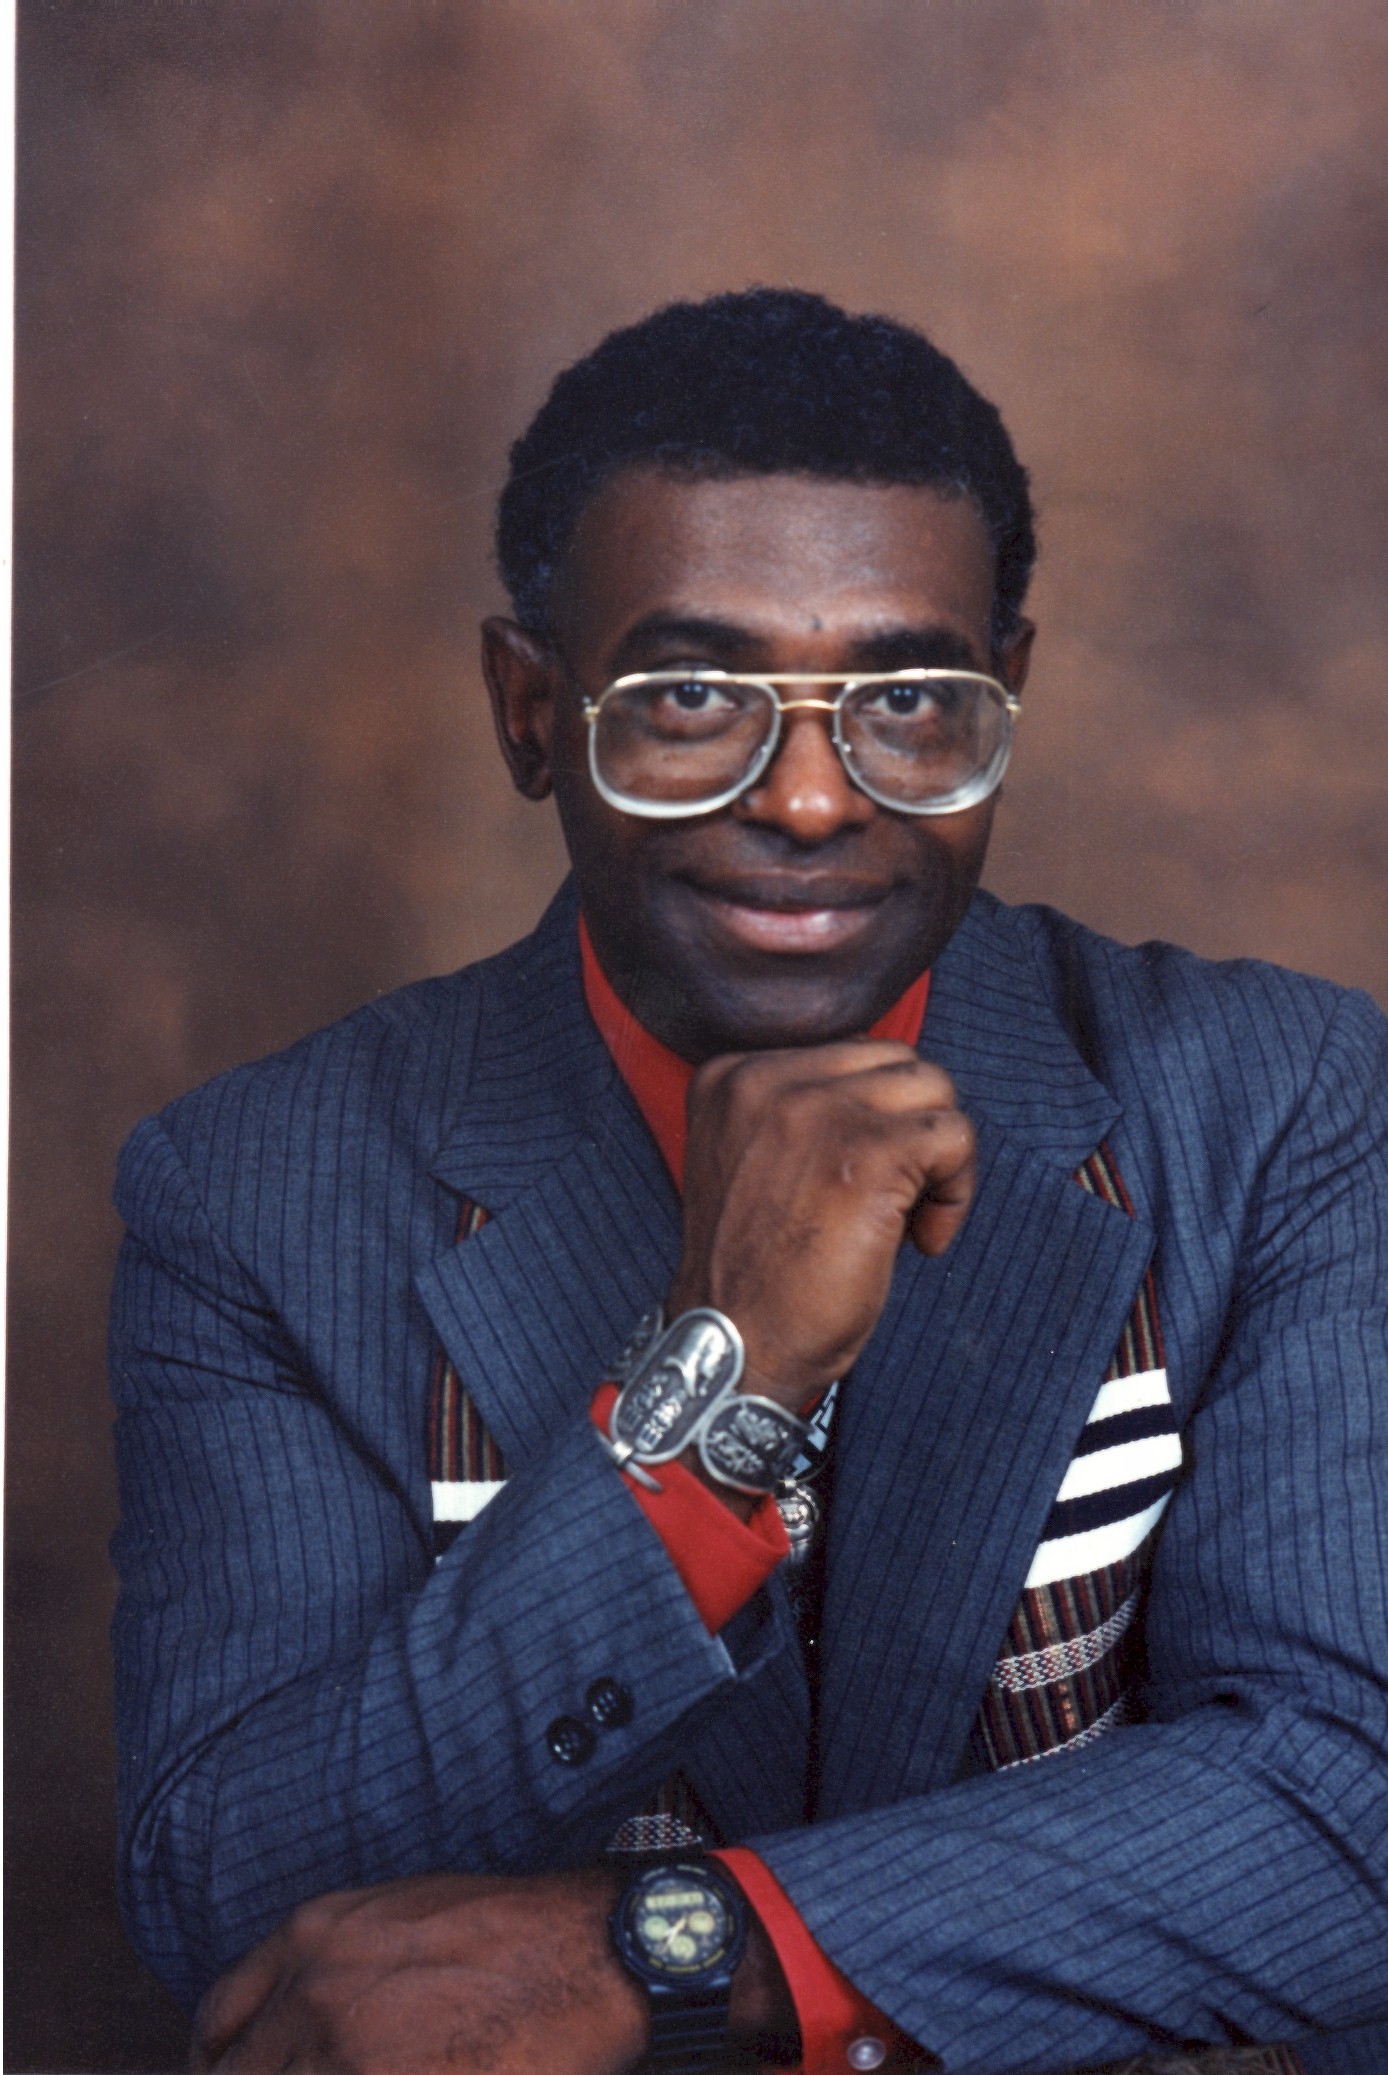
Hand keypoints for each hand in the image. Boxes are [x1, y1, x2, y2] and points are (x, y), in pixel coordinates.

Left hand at [192, 1868, 646, 2074]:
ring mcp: (351, 2056)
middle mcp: (316, 1996)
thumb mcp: (392, 1918)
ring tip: (369, 2072)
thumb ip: (323, 1969)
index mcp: (311, 1940)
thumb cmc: (504, 1932)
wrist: (588, 1952)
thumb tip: (287, 2033)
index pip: (216, 2025)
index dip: (214, 2065)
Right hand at [669, 1040, 974, 1412]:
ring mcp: (819, 1111)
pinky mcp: (870, 1151)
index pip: (849, 1056)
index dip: (874, 1121)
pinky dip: (957, 1193)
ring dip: (938, 1159)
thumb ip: (801, 1115)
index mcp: (730, 1076)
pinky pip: (955, 1137)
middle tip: (893, 1202)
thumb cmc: (754, 1276)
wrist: (733, 1349)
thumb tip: (894, 1096)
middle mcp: (766, 1079)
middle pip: (896, 1063)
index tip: (859, 1184)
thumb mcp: (754, 1164)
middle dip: (912, 1131)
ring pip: (934, 1091)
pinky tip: (922, 1240)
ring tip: (909, 1219)